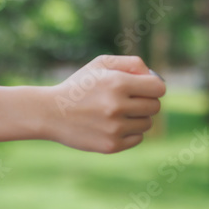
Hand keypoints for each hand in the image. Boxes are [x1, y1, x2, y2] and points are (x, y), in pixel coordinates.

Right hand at [48, 55, 165, 153]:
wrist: (49, 113)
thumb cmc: (78, 86)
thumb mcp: (100, 64)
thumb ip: (131, 63)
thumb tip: (154, 77)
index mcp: (117, 83)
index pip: (158, 88)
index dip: (153, 87)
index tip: (143, 88)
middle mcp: (117, 106)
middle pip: (155, 106)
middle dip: (145, 102)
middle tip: (128, 101)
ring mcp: (114, 128)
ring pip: (147, 123)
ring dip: (137, 118)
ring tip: (117, 113)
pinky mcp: (111, 145)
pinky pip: (137, 138)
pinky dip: (129, 132)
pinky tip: (112, 126)